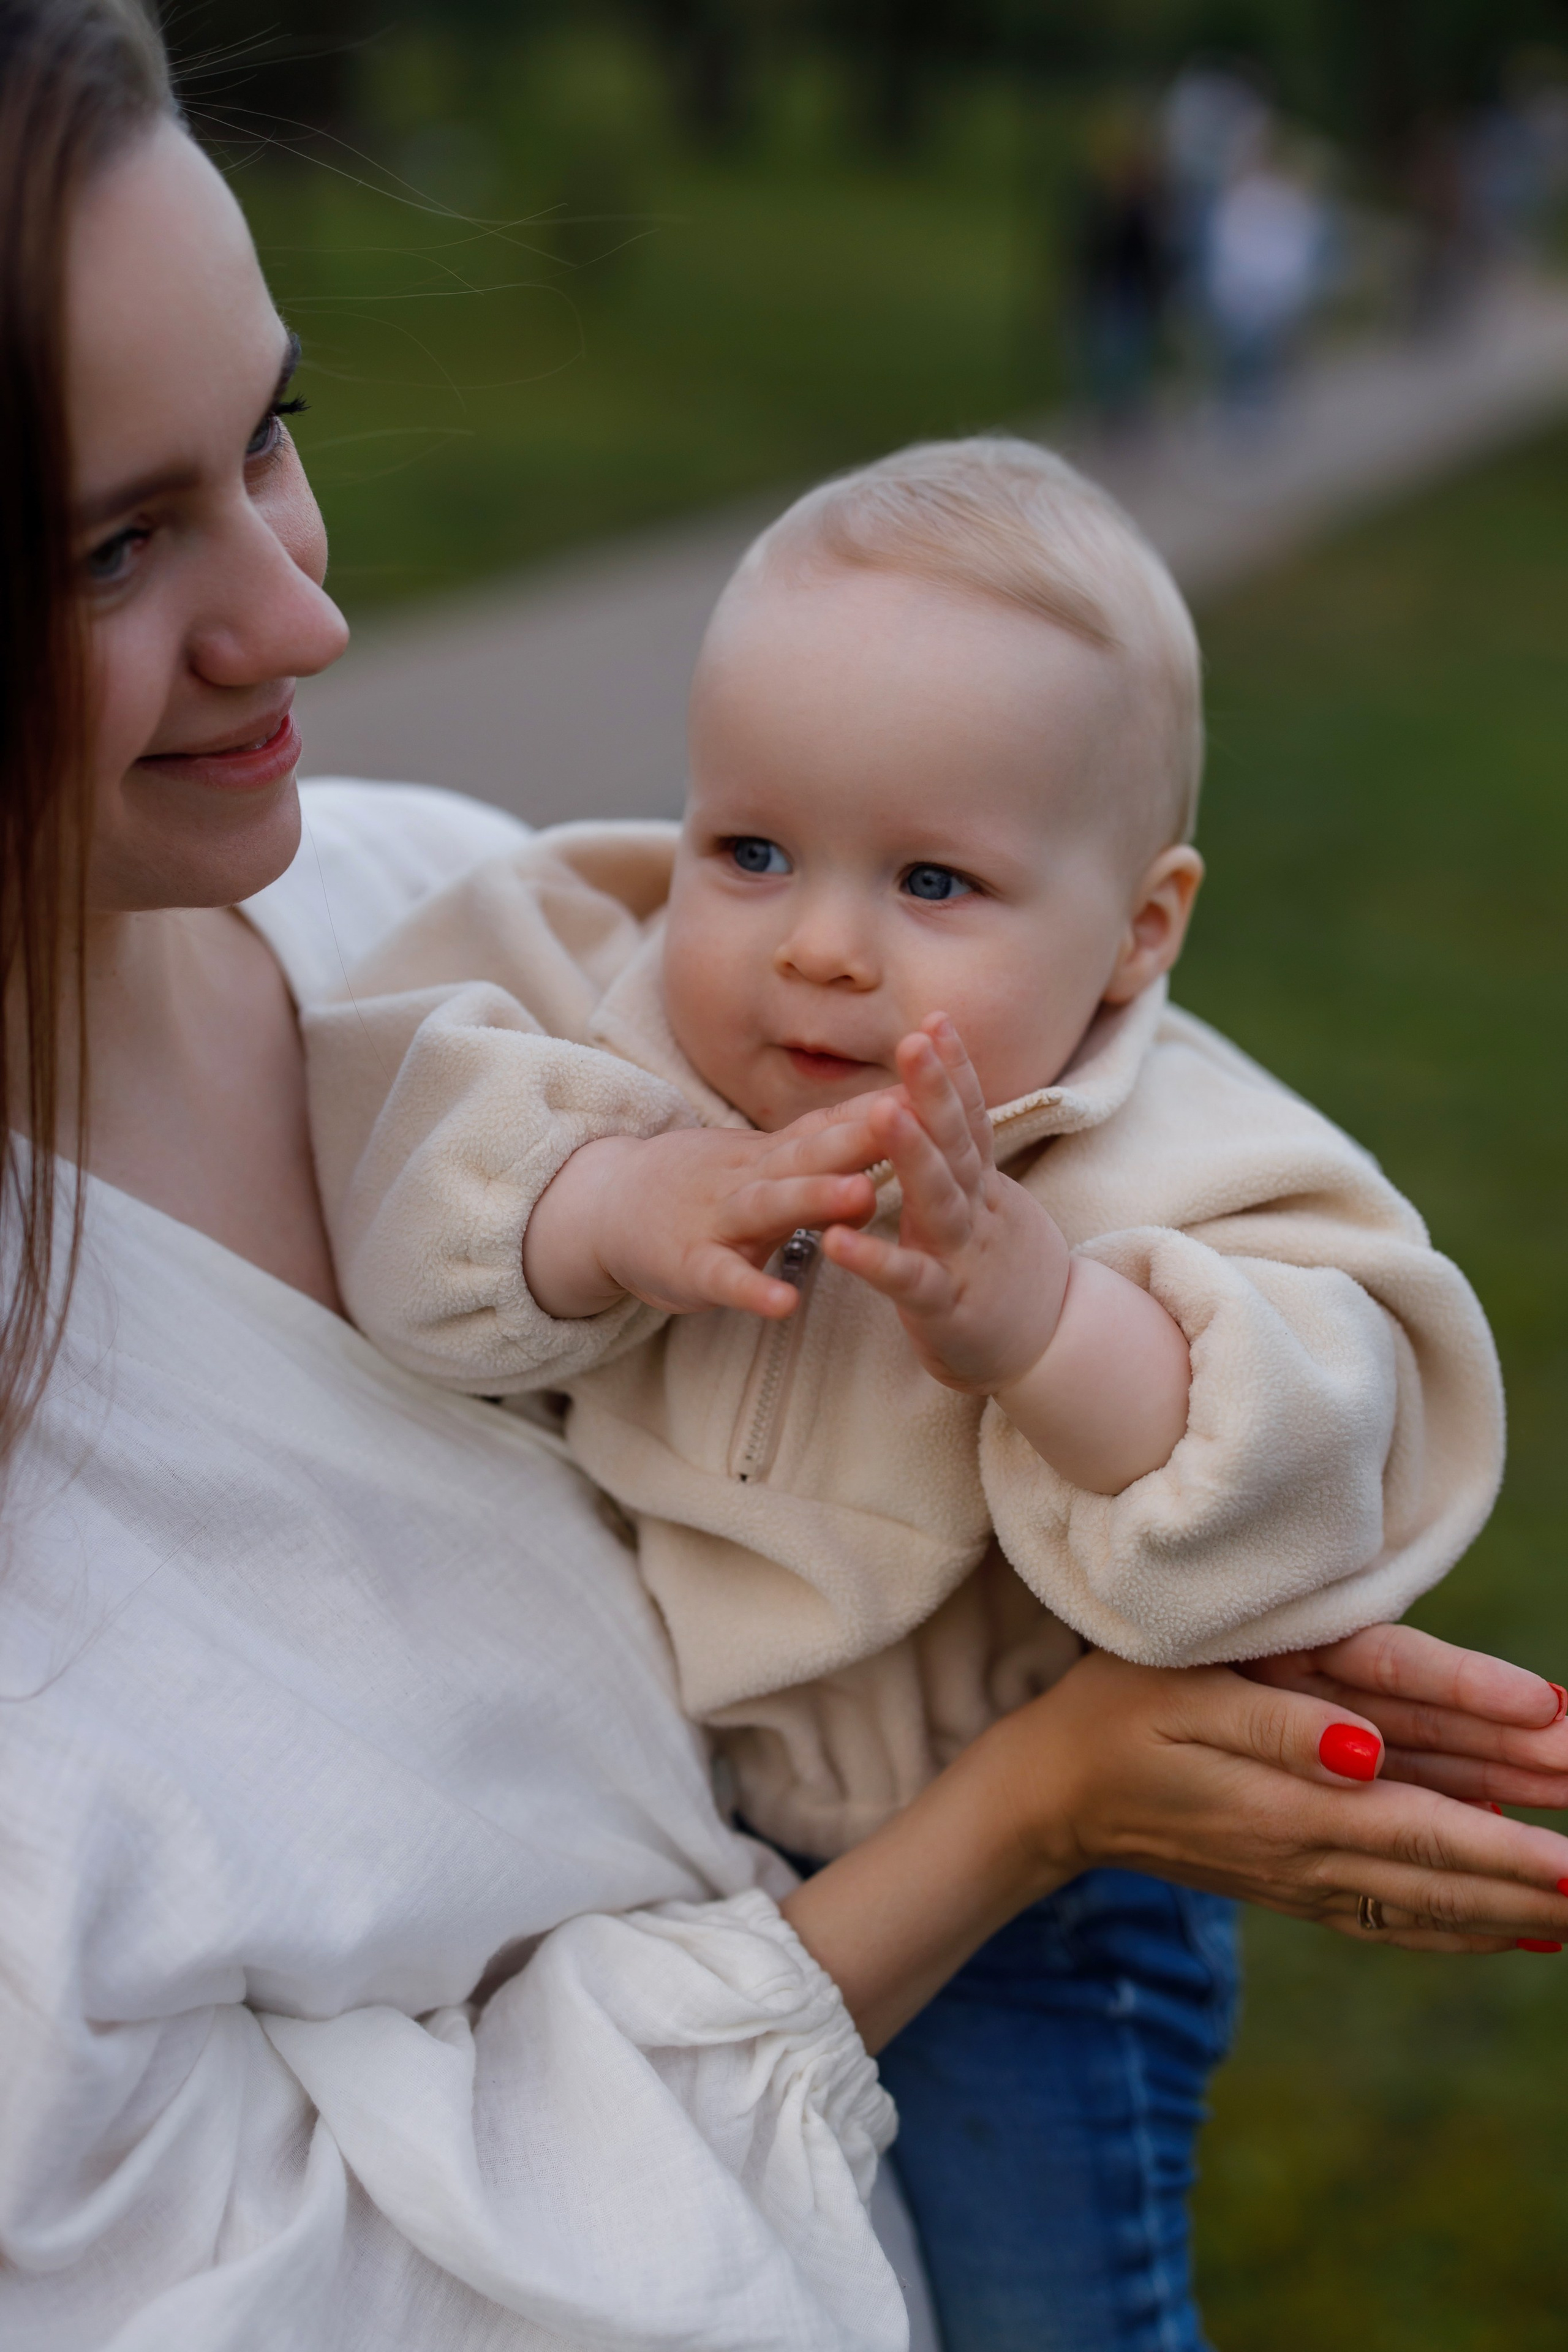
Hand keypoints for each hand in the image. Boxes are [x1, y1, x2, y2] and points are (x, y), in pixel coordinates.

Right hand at [522, 1109, 880, 1321]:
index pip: (837, 1123)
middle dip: (862, 1136)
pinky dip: (751, 1291)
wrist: (609, 1206)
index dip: (886, 1106)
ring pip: (770, 1204)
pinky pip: (722, 1279)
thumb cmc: (709, 1189)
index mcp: (778, 1153)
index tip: (940, 1080)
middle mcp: (753, 1175)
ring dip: (814, 1198)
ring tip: (861, 1194)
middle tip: (913, 1118)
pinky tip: (783, 1304)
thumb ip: (829, 1158)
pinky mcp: (690, 1266)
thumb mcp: (768, 1166)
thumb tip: (900, 1141)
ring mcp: (719, 1218)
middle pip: (812, 1151)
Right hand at [783, 1648, 1567, 2053]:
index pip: (1424, 1830)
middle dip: (1535, 1880)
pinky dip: (1460, 1926)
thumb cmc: (1112, 1718)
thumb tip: (1368, 1753)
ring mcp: (1302, 1875)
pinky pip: (1394, 1914)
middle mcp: (1309, 1853)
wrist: (1050, 1796)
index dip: (1508, 1850)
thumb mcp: (1184, 1698)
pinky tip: (1509, 1928)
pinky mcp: (1291, 1879)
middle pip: (1443, 1875)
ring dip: (1512, 1908)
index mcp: (1290, 1805)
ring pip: (1428, 1903)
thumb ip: (1279, 1727)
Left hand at [819, 1013, 1190, 1492]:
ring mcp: (963, 1256)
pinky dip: (874, 1260)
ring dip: (913, 1155)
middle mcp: (976, 1210)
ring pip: (939, 1199)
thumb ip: (965, 1158)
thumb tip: (949, 1099)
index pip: (970, 1117)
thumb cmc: (996, 1271)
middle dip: (937, 1089)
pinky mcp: (943, 1305)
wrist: (1046, 1351)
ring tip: (885, 1113)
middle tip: (915, 1039)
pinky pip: (906, 1279)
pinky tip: (836, 1241)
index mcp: (980, 1185)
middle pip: (959, 1141)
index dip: (954, 1070)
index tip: (935, 1018)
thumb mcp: (987, 1205)